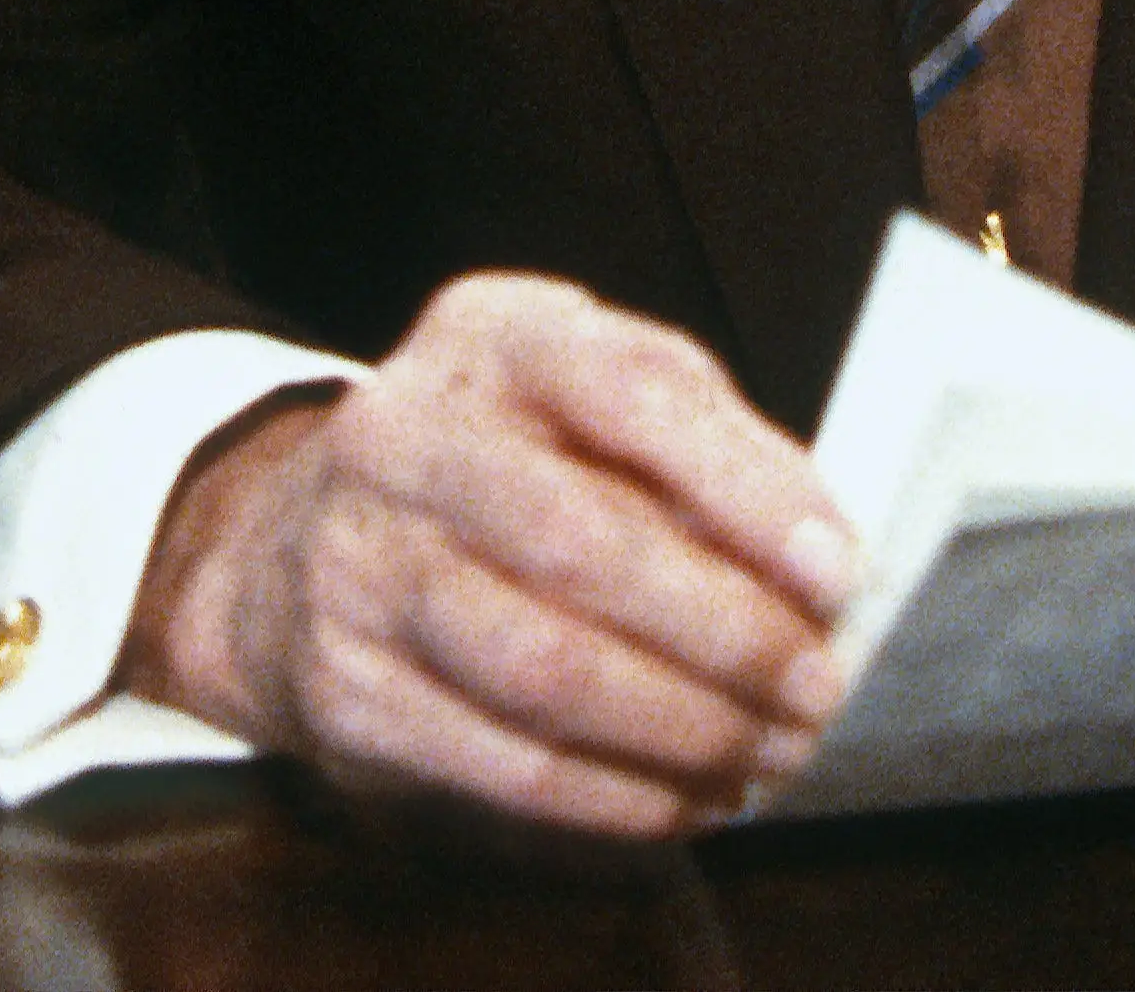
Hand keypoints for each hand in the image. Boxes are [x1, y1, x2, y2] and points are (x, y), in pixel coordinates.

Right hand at [120, 273, 858, 840]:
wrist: (298, 541)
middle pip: (581, 544)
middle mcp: (404, 437)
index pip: (628, 392)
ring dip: (684, 729)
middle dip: (725, 632)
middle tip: (817, 688)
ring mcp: (359, 566)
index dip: (744, 488)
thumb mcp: (591, 394)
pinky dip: (622, 796)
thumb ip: (706, 442)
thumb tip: (822, 556)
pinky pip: (508, 766)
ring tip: (771, 752)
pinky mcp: (349, 690)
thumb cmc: (503, 458)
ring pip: (544, 670)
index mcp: (490, 337)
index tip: (836, 571)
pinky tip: (692, 798)